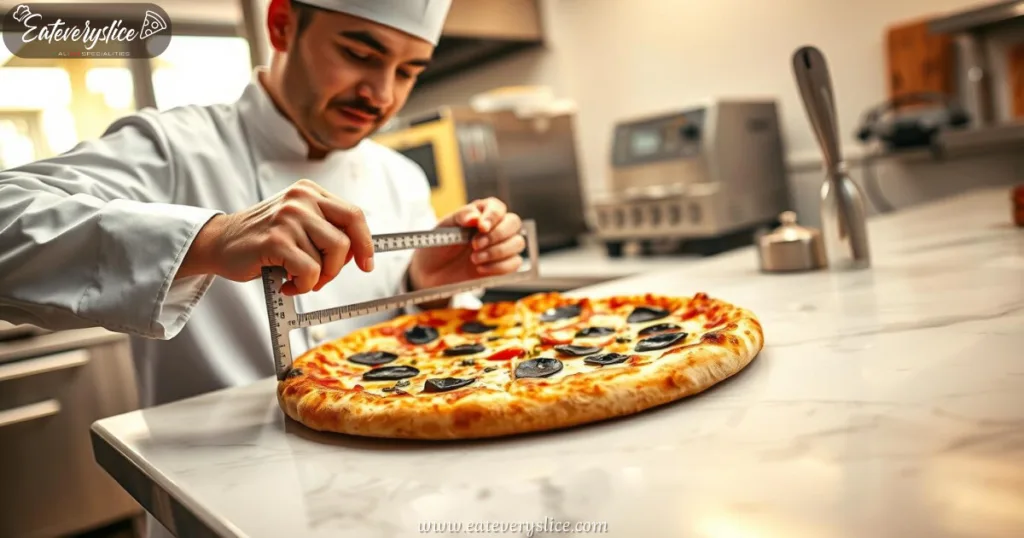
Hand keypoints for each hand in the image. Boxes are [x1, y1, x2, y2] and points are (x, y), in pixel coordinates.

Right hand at [177, 179, 374, 294]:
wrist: (219, 242)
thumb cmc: (262, 238)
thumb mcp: (297, 222)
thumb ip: (325, 229)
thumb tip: (360, 252)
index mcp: (310, 191)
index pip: (353, 215)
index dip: (365, 243)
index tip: (367, 264)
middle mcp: (300, 199)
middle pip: (345, 240)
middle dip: (337, 267)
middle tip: (320, 277)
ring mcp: (288, 218)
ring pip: (329, 259)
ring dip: (316, 279)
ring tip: (296, 278)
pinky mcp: (276, 240)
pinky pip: (310, 272)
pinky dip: (302, 285)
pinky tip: (286, 283)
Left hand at [407, 197, 524, 292]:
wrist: (431, 272)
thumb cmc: (437, 245)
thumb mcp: (443, 227)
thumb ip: (460, 217)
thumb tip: (475, 216)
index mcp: (481, 213)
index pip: (498, 207)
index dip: (493, 216)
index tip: (481, 227)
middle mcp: (494, 227)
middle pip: (514, 223)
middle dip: (496, 236)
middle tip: (475, 246)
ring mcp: (501, 246)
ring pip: (518, 243)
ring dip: (497, 252)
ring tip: (474, 259)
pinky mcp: (502, 264)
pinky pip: (515, 263)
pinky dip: (498, 267)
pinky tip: (480, 268)